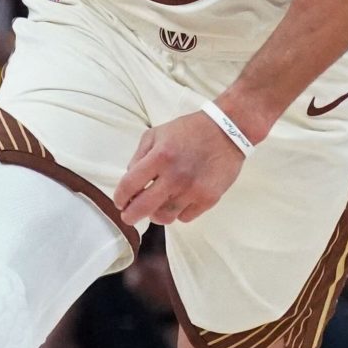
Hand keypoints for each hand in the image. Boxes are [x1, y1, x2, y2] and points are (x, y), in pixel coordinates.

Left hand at [113, 110, 248, 226]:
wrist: (228, 131)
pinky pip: (185, 218)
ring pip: (164, 217)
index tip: (120, 202)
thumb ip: (139, 156)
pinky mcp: (209, 199)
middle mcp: (175, 176)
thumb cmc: (189, 130)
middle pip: (143, 208)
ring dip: (155, 215)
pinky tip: (178, 202)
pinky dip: (178, 213)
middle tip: (129, 216)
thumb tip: (130, 181)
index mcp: (160, 156)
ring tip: (156, 207)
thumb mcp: (157, 134)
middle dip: (130, 216)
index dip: (120, 198)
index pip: (129, 185)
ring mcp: (193, 190)